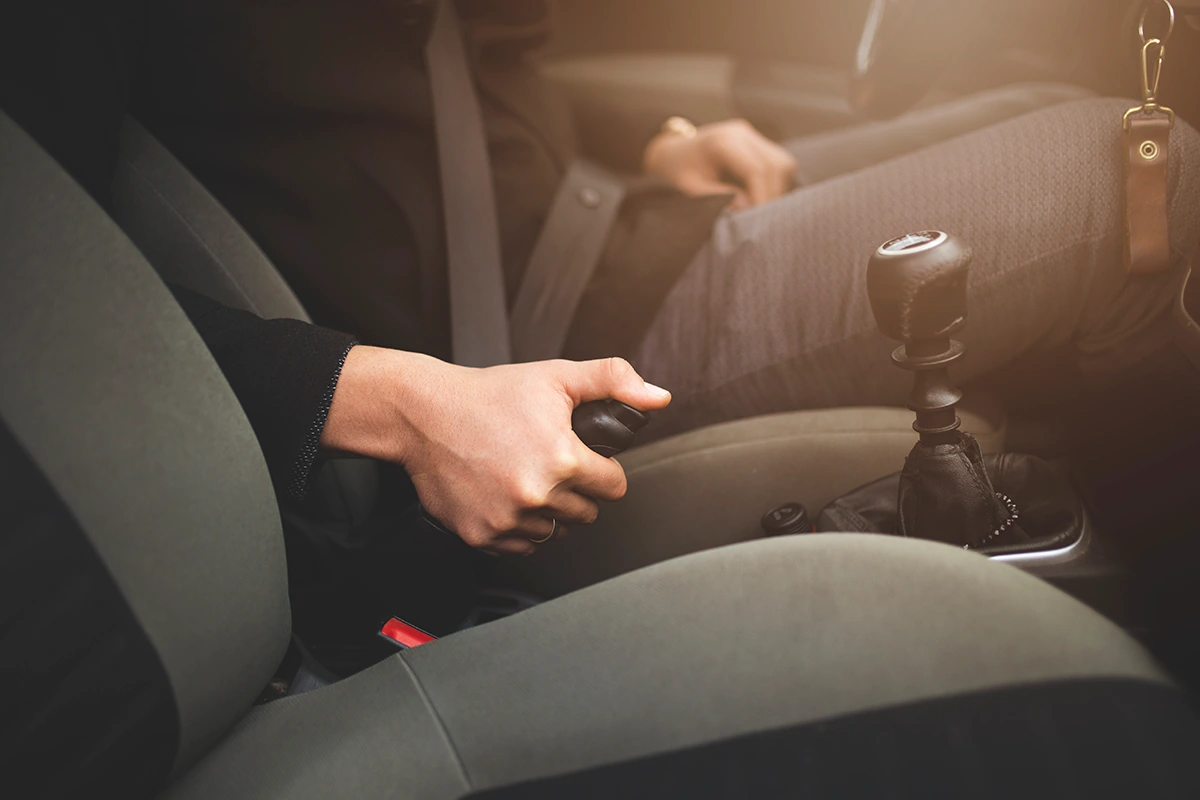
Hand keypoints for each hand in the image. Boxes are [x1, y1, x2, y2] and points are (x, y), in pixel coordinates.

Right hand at [321, 348, 671, 554]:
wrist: (423, 414)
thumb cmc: (488, 395)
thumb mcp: (556, 377)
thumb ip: (613, 381)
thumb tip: (658, 397)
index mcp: (562, 459)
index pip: (614, 487)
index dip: (602, 470)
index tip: (585, 460)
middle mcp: (536, 494)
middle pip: (586, 513)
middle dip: (575, 491)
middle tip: (549, 463)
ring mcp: (508, 519)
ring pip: (554, 532)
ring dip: (547, 511)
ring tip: (525, 477)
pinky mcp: (482, 536)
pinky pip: (520, 546)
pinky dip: (517, 526)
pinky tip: (503, 495)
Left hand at [643, 118, 797, 210]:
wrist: (675, 153)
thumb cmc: (679, 173)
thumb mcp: (692, 189)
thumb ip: (719, 198)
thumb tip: (749, 208)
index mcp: (722, 142)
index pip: (756, 170)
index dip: (763, 197)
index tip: (760, 221)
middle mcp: (741, 133)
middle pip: (775, 165)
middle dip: (773, 195)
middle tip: (764, 220)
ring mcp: (752, 135)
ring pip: (783, 163)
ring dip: (778, 190)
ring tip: (762, 210)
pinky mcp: (758, 142)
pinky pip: (779, 164)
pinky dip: (776, 184)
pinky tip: (763, 198)